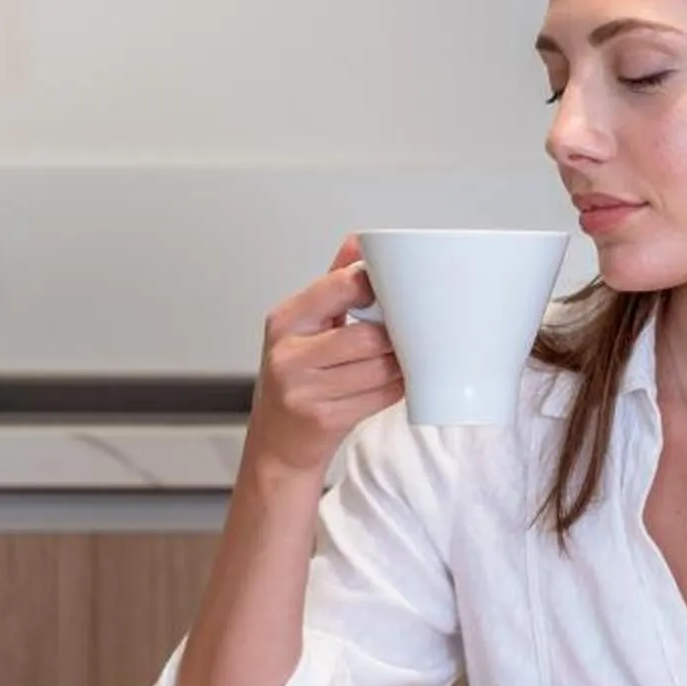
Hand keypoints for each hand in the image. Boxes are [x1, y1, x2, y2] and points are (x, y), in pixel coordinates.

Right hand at [243, 234, 403, 479]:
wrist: (276, 443)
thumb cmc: (293, 380)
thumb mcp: (303, 327)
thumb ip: (333, 284)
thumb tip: (359, 242)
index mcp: (285, 321)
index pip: (338, 287)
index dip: (375, 286)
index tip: (394, 287)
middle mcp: (289, 354)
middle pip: (366, 335)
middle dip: (395, 334)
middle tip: (410, 328)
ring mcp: (304, 390)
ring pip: (378, 368)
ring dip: (401, 363)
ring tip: (406, 355)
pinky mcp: (324, 419)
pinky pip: (380, 396)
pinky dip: (397, 387)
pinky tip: (397, 380)